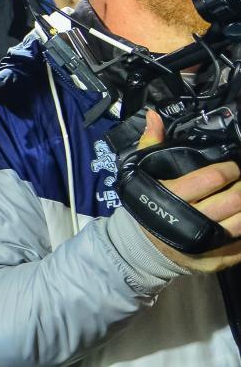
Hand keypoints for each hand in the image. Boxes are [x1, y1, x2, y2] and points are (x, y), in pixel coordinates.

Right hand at [134, 110, 240, 272]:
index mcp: (173, 197)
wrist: (145, 248)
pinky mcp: (215, 260)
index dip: (230, 169)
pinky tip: (240, 217)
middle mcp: (192, 222)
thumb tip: (154, 116)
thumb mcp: (143, 174)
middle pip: (233, 200)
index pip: (212, 178)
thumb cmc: (147, 205)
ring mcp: (205, 244)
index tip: (233, 166)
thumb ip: (151, 144)